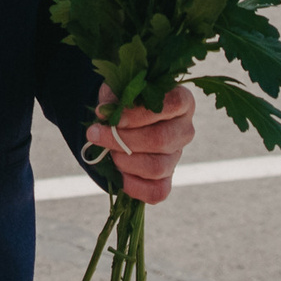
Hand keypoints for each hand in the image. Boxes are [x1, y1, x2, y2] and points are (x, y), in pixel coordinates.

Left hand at [87, 84, 195, 205]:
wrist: (122, 121)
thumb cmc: (124, 100)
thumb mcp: (119, 89)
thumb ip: (114, 97)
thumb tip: (105, 113)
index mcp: (182, 101)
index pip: (172, 104)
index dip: (140, 113)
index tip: (111, 118)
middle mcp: (184, 130)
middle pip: (161, 139)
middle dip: (122, 140)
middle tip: (96, 134)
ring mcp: (177, 156)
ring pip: (157, 167)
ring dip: (125, 161)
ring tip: (108, 152)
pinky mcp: (167, 178)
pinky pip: (157, 191)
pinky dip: (134, 186)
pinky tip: (118, 175)